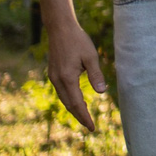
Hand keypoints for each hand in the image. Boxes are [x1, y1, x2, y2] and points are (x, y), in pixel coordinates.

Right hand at [43, 15, 107, 132]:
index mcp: (67, 78)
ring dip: (74, 108)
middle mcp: (58, 80)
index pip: (77, 104)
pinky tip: (78, 99)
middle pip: (68, 104)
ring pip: (64, 99)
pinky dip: (69, 99)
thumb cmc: (78, 40)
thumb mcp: (91, 57)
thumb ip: (96, 75)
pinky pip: (61, 91)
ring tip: (86, 114)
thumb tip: (102, 92)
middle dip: (79, 116)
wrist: (60, 28)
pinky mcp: (53, 73)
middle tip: (90, 126)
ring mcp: (53, 77)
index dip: (85, 117)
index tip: (92, 127)